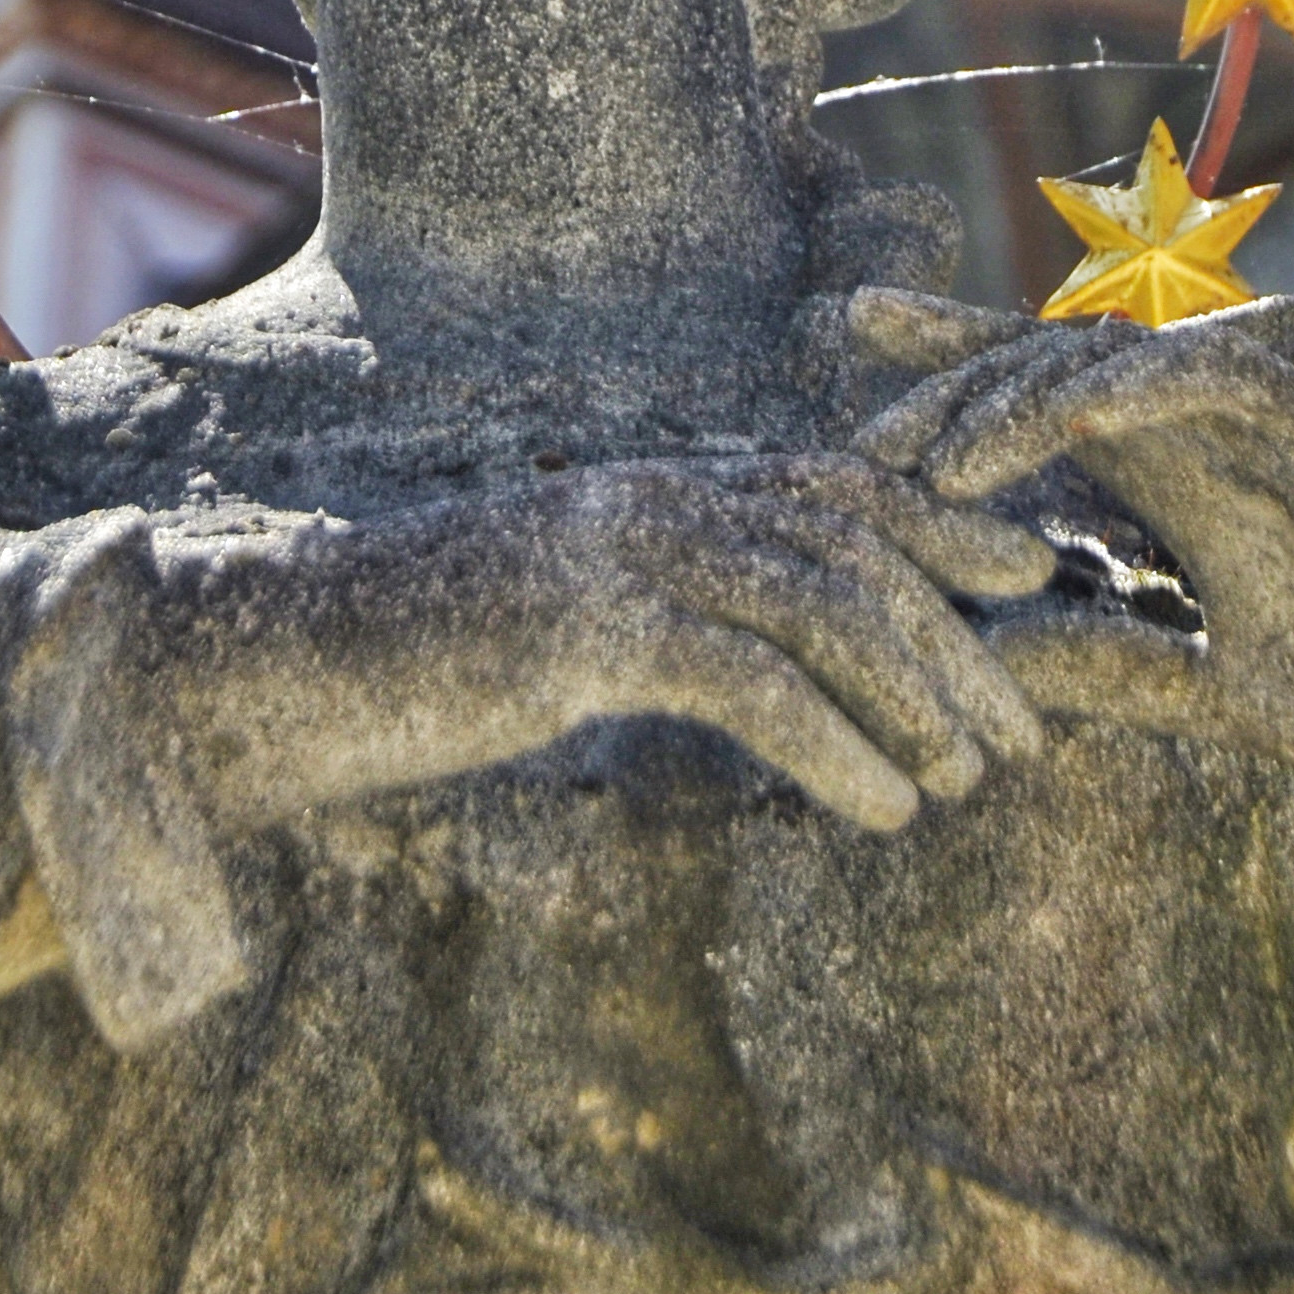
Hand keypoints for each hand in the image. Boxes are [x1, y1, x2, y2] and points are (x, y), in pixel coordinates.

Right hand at [156, 455, 1057, 838]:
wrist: (263, 672)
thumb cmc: (402, 668)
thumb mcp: (550, 631)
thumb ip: (649, 622)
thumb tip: (746, 668)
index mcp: (646, 492)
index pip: (832, 482)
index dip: (942, 521)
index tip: (1029, 578)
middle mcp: (646, 500)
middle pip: (850, 540)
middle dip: (953, 637)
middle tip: (1023, 734)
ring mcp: (614, 553)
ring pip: (821, 601)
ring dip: (913, 697)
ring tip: (964, 784)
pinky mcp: (584, 627)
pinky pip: (752, 680)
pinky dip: (837, 747)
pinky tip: (882, 812)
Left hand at [857, 304, 1293, 954]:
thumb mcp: (1213, 690)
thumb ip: (1108, 665)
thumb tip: (979, 662)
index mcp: (1184, 478)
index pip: (1048, 399)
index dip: (953, 365)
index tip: (847, 355)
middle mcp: (1214, 432)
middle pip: (1059, 360)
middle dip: (953, 375)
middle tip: (859, 428)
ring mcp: (1272, 422)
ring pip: (1118, 361)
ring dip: (1016, 400)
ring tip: (930, 463)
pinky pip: (1216, 379)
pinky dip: (1134, 390)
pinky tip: (1061, 425)